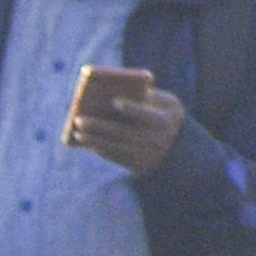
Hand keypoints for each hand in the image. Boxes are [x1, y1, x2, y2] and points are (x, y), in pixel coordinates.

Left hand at [69, 78, 186, 176]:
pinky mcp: (136, 166)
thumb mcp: (168, 104)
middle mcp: (155, 140)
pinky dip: (99, 148)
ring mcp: (145, 155)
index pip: (147, 115)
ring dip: (93, 140)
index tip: (114, 101)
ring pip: (115, 147)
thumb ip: (150, 97)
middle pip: (123, 132)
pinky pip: (114, 157)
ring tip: (77, 132)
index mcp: (165, 121)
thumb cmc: (166, 116)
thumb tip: (121, 90)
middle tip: (79, 118)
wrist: (178, 148)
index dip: (132, 108)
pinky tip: (86, 141)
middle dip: (99, 126)